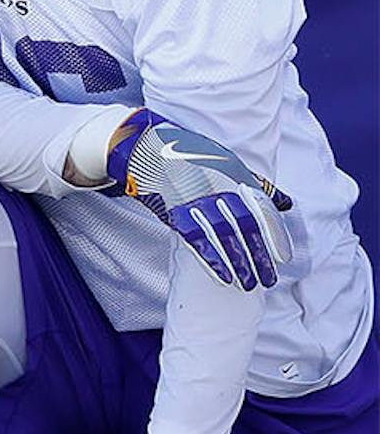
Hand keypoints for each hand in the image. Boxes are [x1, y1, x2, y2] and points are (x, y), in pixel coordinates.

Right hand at [106, 109, 292, 289]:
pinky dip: (212, 260)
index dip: (274, 237)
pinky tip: (223, 277)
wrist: (147, 148)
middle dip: (258, 257)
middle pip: (246, 228)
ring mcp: (198, 200)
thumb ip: (257, 185)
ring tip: (247, 284)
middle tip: (267, 281)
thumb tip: (285, 203)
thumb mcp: (228, 162)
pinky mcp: (176, 211)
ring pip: (224, 237)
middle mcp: (220, 188)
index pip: (262, 211)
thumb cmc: (190, 156)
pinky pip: (198, 240)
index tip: (282, 259)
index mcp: (236, 177)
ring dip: (238, 264)